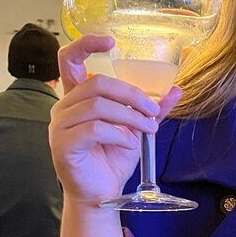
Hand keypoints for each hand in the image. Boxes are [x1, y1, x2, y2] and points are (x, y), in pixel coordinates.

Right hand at [49, 35, 182, 205]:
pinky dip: (118, 134)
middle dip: (132, 95)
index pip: (70, 59)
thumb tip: (177, 89)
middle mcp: (64, 107)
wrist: (102, 194)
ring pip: (97, 106)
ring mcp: (59, 126)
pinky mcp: (62, 145)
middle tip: (153, 111)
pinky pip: (94, 128)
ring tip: (148, 129)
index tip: (111, 42)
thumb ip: (151, 109)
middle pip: (97, 83)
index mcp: (77, 97)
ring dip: (130, 116)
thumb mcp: (136, 129)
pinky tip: (128, 143)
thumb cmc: (112, 159)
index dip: (87, 45)